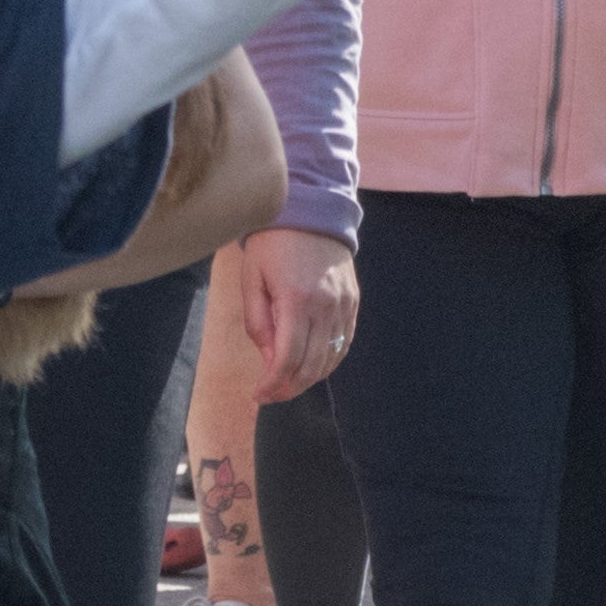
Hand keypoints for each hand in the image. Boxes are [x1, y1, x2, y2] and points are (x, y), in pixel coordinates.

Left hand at [227, 225, 360, 400]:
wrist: (310, 209)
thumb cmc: (272, 243)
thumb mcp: (252, 279)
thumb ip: (258, 323)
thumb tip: (268, 360)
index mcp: (296, 299)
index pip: (287, 358)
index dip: (273, 384)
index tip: (258, 395)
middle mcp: (326, 306)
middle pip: (311, 365)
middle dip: (289, 388)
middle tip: (270, 395)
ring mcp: (344, 304)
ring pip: (330, 359)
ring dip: (309, 379)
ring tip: (287, 385)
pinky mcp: (353, 301)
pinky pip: (344, 343)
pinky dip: (328, 362)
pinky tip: (311, 368)